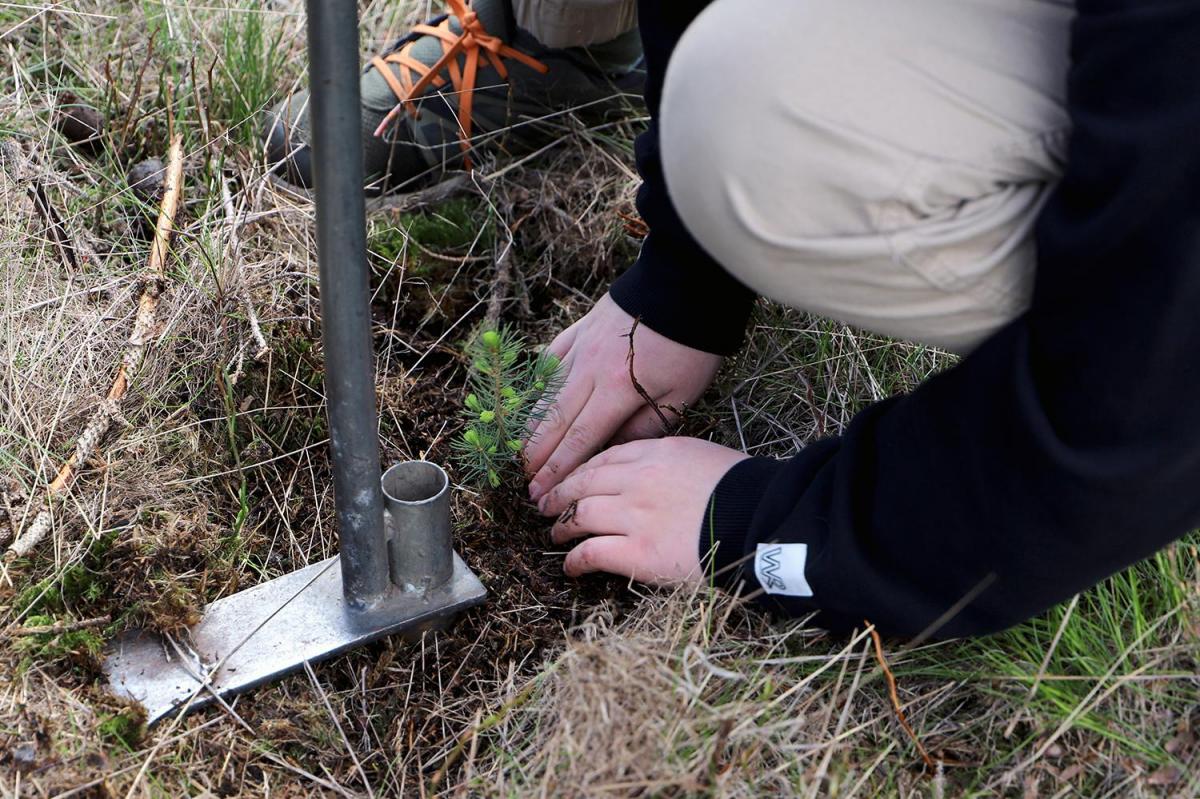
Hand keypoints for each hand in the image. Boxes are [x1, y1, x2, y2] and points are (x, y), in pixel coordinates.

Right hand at [525, 294, 722, 501]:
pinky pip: (551, 358)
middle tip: (524, 485)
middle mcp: (590, 370)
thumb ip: (644, 427)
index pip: (579, 440)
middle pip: (554, 421)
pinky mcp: (581, 328)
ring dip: (532, 426)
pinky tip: (532, 397)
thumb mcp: (681, 395)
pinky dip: (539, 382)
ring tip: (520, 452)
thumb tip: (612, 451)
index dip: (558, 471)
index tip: (540, 495)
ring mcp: (581, 347)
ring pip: (547, 393)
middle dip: (536, 458)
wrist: (686, 285)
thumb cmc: (691, 345)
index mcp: (617, 391)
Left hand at [537, 437, 748, 583]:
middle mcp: (637, 479)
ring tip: (554, 535)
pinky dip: (574, 559)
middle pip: (583, 483)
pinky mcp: (637, 553)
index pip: (605, 458)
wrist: (760, 521)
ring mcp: (634, 516)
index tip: (571, 479)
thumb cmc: (744, 491)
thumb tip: (655, 469)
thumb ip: (672, 460)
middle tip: (545, 505)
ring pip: (580, 516)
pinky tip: (569, 565)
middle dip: (560, 495)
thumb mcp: (704, 456)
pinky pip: (591, 553)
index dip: (581, 471)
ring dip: (561, 526)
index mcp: (656, 453)